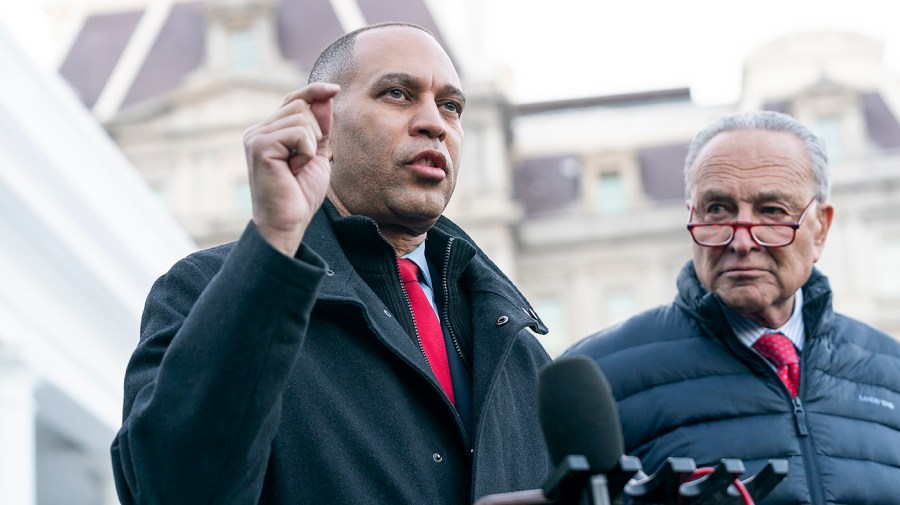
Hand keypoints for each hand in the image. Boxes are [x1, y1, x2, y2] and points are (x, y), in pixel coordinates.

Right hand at [243, 83, 339, 255]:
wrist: (288, 221)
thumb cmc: (300, 194)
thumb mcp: (315, 153)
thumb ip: (319, 126)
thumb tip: (325, 96)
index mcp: (269, 132)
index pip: (293, 100)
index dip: (314, 92)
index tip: (335, 89)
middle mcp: (258, 131)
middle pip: (300, 105)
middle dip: (315, 131)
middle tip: (304, 160)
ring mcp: (256, 136)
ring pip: (300, 117)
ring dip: (310, 143)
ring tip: (297, 167)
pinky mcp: (259, 145)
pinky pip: (297, 132)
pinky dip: (305, 150)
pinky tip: (294, 169)